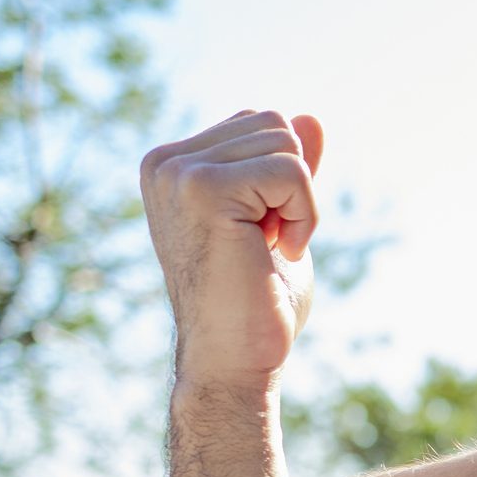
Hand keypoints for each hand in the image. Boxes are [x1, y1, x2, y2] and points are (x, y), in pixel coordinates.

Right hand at [139, 110, 325, 385]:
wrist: (235, 359)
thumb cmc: (257, 300)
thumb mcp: (280, 219)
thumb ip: (287, 169)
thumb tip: (311, 118)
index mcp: (174, 164)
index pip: (261, 124)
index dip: (285, 179)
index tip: (262, 232)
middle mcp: (165, 162)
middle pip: (276, 124)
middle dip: (294, 186)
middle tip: (267, 243)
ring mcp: (178, 173)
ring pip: (286, 143)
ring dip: (300, 203)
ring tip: (269, 248)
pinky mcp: (202, 188)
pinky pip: (291, 171)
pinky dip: (304, 215)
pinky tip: (279, 252)